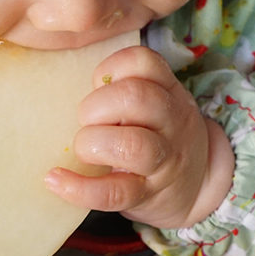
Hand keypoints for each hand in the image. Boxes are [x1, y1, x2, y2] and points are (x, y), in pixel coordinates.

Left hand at [44, 46, 233, 228]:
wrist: (199, 186)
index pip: (143, 61)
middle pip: (136, 97)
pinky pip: (114, 193)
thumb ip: (121, 89)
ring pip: (132, 145)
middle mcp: (172, 122)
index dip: (111, 67)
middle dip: (95, 106)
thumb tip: (60, 86)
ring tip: (82, 148)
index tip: (98, 83)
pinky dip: (79, 188)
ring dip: (93, 143)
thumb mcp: (155, 103)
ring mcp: (163, 160)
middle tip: (86, 120)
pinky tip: (55, 180)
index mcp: (167, 91)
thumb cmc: (158, 134)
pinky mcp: (147, 194)